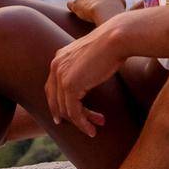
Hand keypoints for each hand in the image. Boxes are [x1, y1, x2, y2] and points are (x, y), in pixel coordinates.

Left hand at [46, 17, 127, 135]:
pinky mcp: (70, 86)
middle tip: (86, 126)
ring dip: (81, 122)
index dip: (57, 105)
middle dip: (71, 116)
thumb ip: (82, 67)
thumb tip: (85, 81)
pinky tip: (92, 129)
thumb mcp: (90, 56)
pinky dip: (82, 123)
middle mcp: (56, 66)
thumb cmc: (111, 45)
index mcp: (59, 58)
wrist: (116, 39)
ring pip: (66, 109)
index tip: (64, 118)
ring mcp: (61, 76)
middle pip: (56, 101)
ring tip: (94, 129)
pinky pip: (73, 112)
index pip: (52, 88)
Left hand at [67, 0, 126, 27]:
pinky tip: (76, 12)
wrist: (106, 10)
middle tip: (96, 2)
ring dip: (83, 1)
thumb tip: (116, 4)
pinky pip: (71, 3)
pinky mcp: (75, 2)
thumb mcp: (121, 0)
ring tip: (88, 11)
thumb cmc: (116, 6)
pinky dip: (73, 7)